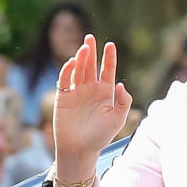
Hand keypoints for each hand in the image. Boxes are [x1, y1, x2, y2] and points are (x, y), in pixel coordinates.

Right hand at [52, 35, 133, 165]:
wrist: (80, 149)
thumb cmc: (100, 136)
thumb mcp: (118, 119)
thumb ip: (123, 102)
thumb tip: (121, 84)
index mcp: (105, 93)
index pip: (107, 70)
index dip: (109, 58)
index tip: (110, 45)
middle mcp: (91, 89)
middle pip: (91, 65)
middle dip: (91, 51)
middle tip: (90, 37)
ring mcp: (76, 92)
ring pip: (78, 70)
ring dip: (80, 59)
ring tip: (84, 48)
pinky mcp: (63, 97)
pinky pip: (65, 80)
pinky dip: (67, 71)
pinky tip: (72, 62)